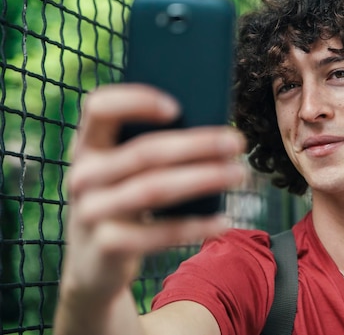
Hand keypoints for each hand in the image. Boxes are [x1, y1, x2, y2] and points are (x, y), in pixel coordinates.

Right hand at [60, 83, 246, 304]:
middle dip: (198, 145)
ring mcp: (92, 211)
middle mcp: (83, 174)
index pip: (99, 107)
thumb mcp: (124, 172)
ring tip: (238, 173)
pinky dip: (195, 227)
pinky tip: (224, 221)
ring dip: (203, 178)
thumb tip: (212, 131)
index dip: (136, 101)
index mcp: (87, 144)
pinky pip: (159, 233)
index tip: (178, 107)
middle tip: (237, 142)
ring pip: (155, 189)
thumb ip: (150, 147)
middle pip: (144, 152)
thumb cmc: (122, 201)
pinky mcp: (107, 245)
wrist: (93, 264)